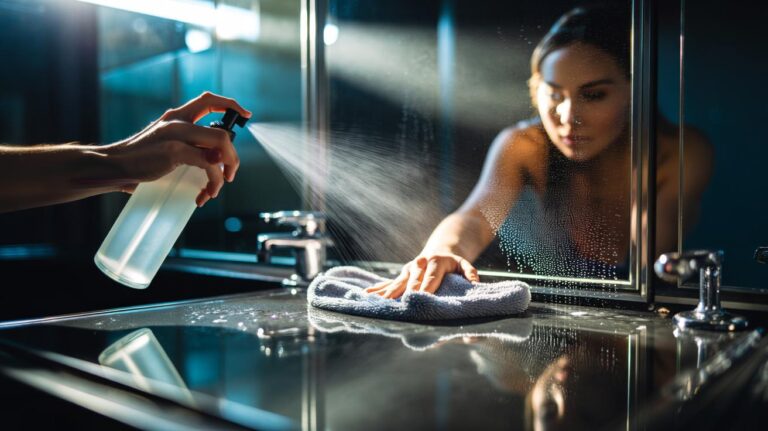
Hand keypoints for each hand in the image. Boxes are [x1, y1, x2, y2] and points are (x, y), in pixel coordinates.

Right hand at [94, 92, 250, 205]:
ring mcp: (176, 134)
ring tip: (217, 187)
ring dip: (227, 170)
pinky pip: (207, 163)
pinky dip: (213, 180)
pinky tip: (205, 193)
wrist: (113, 166)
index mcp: (176, 116)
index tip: (246, 115)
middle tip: (230, 175)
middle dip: (233, 158)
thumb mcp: (165, 144)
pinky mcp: (173, 150)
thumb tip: (215, 161)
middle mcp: (178, 120)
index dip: (231, 105)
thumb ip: (189, 147)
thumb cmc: (139, 160)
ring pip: (220, 145)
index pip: (209, 101)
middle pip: (222, 132)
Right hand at [364, 253, 479, 298]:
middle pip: (412, 282)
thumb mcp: (465, 264)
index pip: (430, 279)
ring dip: (388, 293)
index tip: (421, 300)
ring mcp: (408, 269)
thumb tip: (475, 284)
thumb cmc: (453, 262)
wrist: (440, 248)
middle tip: (398, 307)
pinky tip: (367, 295)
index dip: (425, 290)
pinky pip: (389, 283)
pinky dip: (378, 289)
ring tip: (378, 302)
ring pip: (397, 283)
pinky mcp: (401, 274)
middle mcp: (419, 264)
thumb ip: (470, 273)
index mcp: (436, 262)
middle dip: (405, 294)